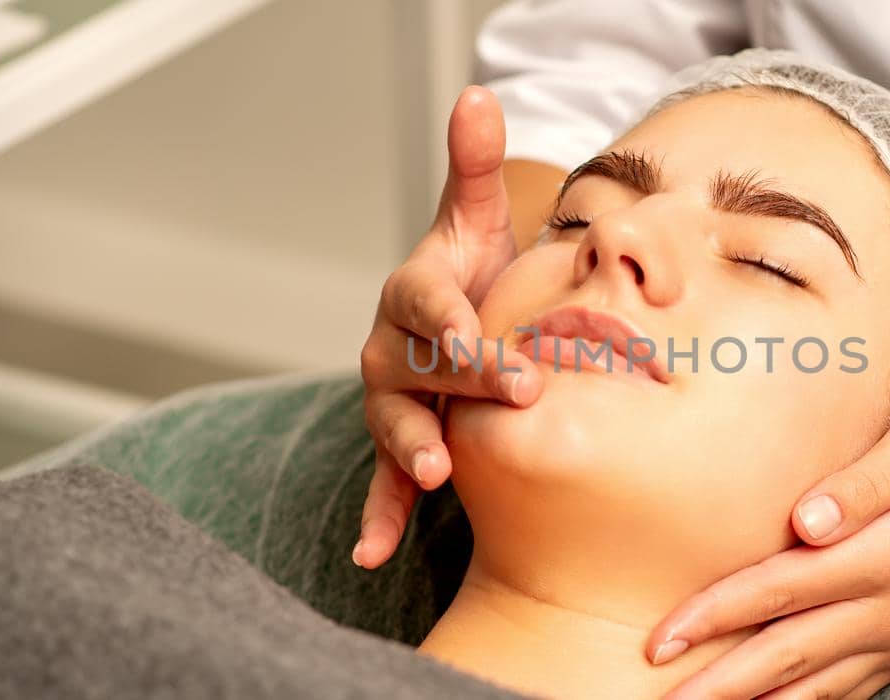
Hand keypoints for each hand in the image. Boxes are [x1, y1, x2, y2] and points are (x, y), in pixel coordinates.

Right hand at [354, 86, 544, 568]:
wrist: (462, 321)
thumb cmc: (475, 274)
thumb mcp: (478, 220)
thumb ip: (474, 166)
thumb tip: (480, 94)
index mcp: (417, 293)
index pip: (424, 301)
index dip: (447, 317)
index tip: (476, 337)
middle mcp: (392, 348)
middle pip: (418, 366)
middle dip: (460, 382)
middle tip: (515, 394)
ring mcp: (392, 401)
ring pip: (394, 424)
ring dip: (409, 449)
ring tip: (433, 475)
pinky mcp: (399, 446)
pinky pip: (382, 484)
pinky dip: (378, 517)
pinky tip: (374, 555)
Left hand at [648, 406, 889, 698]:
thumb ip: (866, 481)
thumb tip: (806, 519)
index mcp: (884, 555)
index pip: (780, 590)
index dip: (715, 614)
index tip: (660, 637)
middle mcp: (888, 609)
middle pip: (785, 654)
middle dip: (716, 682)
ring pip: (815, 686)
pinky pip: (852, 691)